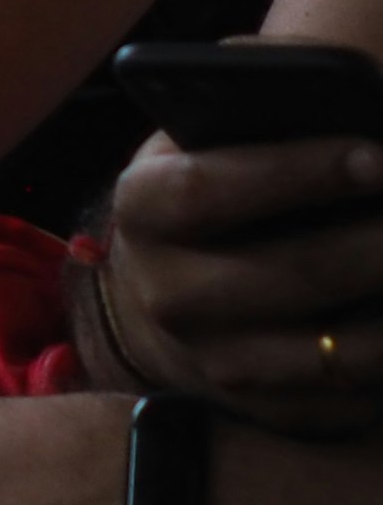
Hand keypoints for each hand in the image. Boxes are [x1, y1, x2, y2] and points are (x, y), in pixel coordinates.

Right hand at [87, 130, 382, 438]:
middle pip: (293, 275)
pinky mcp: (270, 414)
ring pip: (341, 353)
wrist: (180, 294)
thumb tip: (329, 90)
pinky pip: (359, 401)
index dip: (299, 172)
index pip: (209, 188)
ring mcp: (217, 363)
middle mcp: (167, 295)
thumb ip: (261, 104)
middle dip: (382, 245)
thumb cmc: (223, 194)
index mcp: (146, 208)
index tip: (378, 156)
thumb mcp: (216, 140)